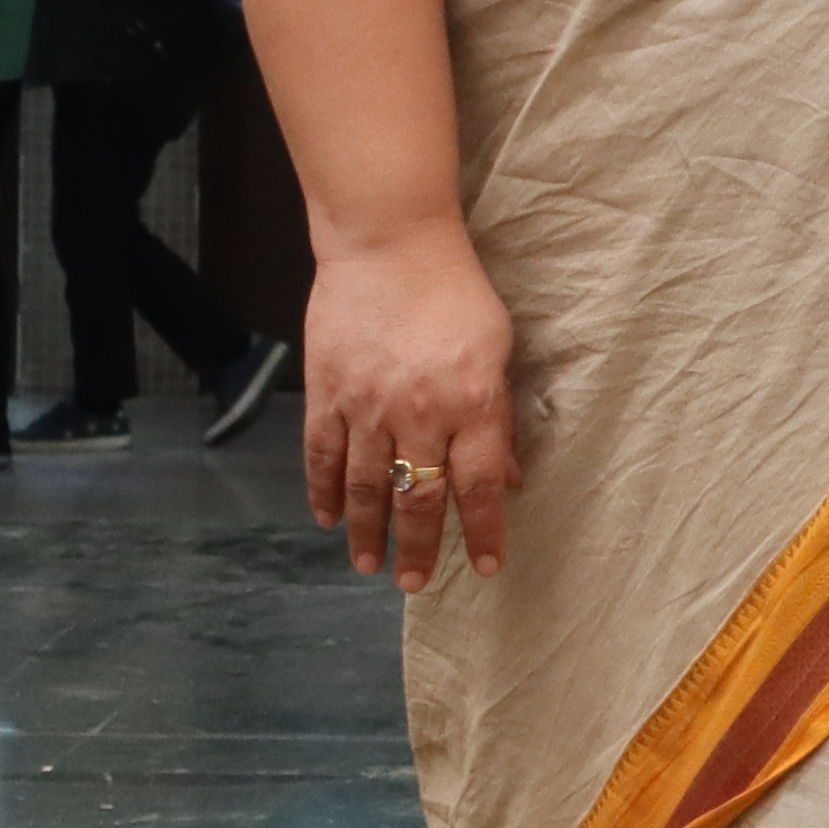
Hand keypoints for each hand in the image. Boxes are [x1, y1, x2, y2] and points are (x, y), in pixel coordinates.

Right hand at [303, 220, 517, 590]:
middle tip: (416, 584)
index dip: (482, 532)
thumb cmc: (455, 292)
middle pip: (420, 498)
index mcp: (472, 403)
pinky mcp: (327, 393)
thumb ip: (497, 417)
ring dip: (368, 532)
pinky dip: (324, 491)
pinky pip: (322, 456)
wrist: (389, 244)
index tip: (486, 568)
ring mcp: (367, 406)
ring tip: (369, 566)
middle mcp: (420, 413)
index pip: (479, 486)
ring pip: (368, 486)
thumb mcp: (497, 351)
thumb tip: (506, 476)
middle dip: (419, 548)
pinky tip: (327, 518)